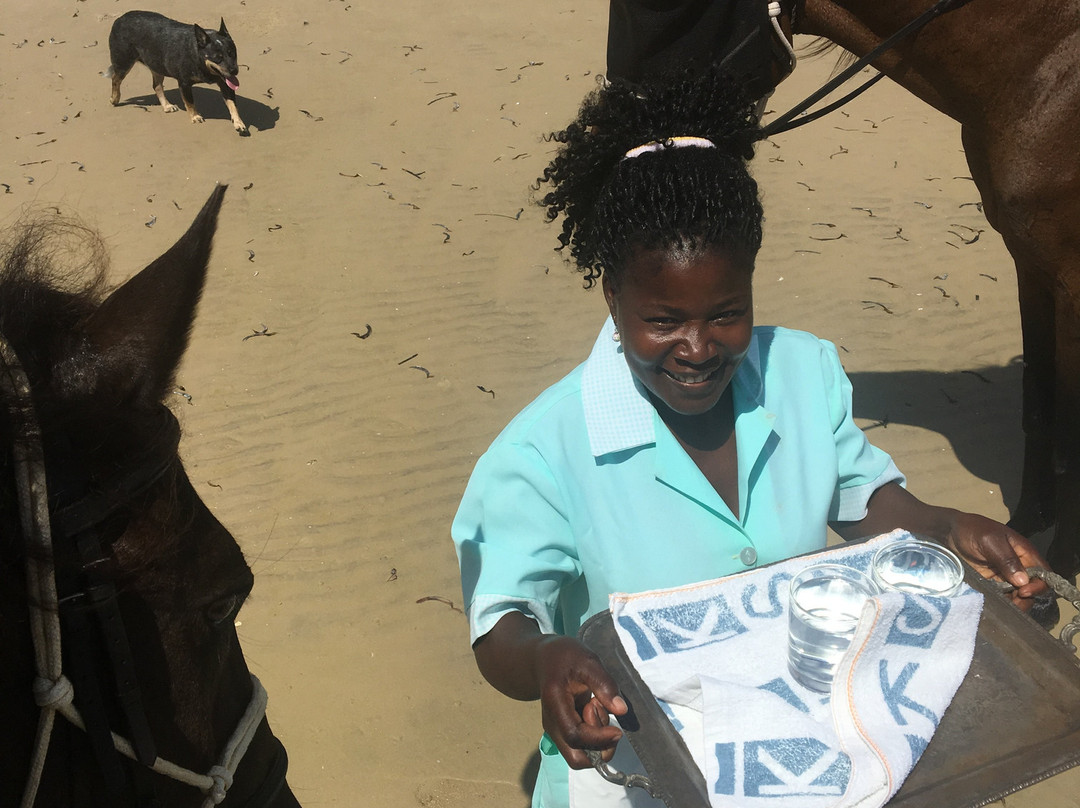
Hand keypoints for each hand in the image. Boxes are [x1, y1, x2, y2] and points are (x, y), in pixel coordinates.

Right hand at [534, 635, 627, 767]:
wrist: (543, 659)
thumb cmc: (564, 657)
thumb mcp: (587, 661)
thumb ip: (604, 684)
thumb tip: (621, 710)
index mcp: (555, 705)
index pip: (575, 736)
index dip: (599, 738)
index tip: (617, 728)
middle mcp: (553, 724)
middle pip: (577, 757)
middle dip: (600, 747)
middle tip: (607, 719)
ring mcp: (557, 730)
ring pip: (581, 755)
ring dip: (599, 740)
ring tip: (599, 708)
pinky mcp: (564, 730)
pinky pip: (583, 746)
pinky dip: (596, 735)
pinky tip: (596, 710)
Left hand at [946, 511, 1048, 607]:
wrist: (948, 532)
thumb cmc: (972, 530)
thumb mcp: (990, 541)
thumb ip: (1006, 559)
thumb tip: (1022, 581)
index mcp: (1024, 553)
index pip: (1043, 573)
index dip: (1039, 585)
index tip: (1023, 592)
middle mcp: (1018, 566)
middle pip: (1032, 588)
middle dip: (1026, 598)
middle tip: (1013, 604)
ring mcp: (1005, 576)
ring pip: (1018, 595)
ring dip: (1014, 603)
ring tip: (1003, 607)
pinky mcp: (992, 583)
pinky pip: (1002, 596)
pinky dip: (1002, 602)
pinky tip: (994, 605)